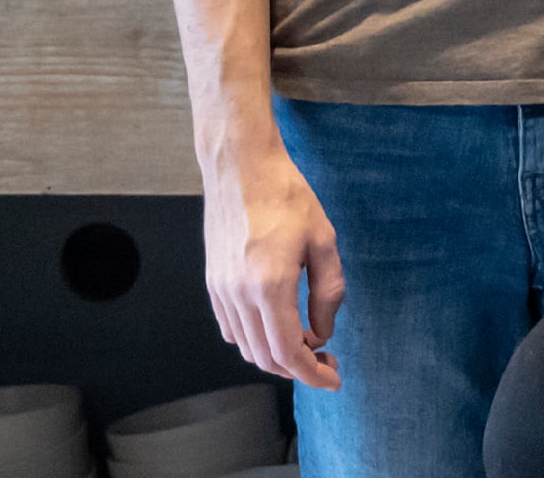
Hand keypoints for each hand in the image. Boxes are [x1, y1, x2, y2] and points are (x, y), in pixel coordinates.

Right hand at [202, 138, 342, 388]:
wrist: (241, 165)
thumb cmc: (285, 194)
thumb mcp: (323, 240)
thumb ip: (328, 292)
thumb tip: (323, 331)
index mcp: (270, 285)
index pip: (289, 352)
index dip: (312, 374)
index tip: (332, 378)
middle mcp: (238, 294)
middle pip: (265, 357)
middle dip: (297, 368)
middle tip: (325, 359)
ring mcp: (220, 289)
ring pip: (246, 347)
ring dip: (275, 355)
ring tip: (304, 340)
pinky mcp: (211, 282)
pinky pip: (231, 328)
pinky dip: (254, 339)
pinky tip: (276, 324)